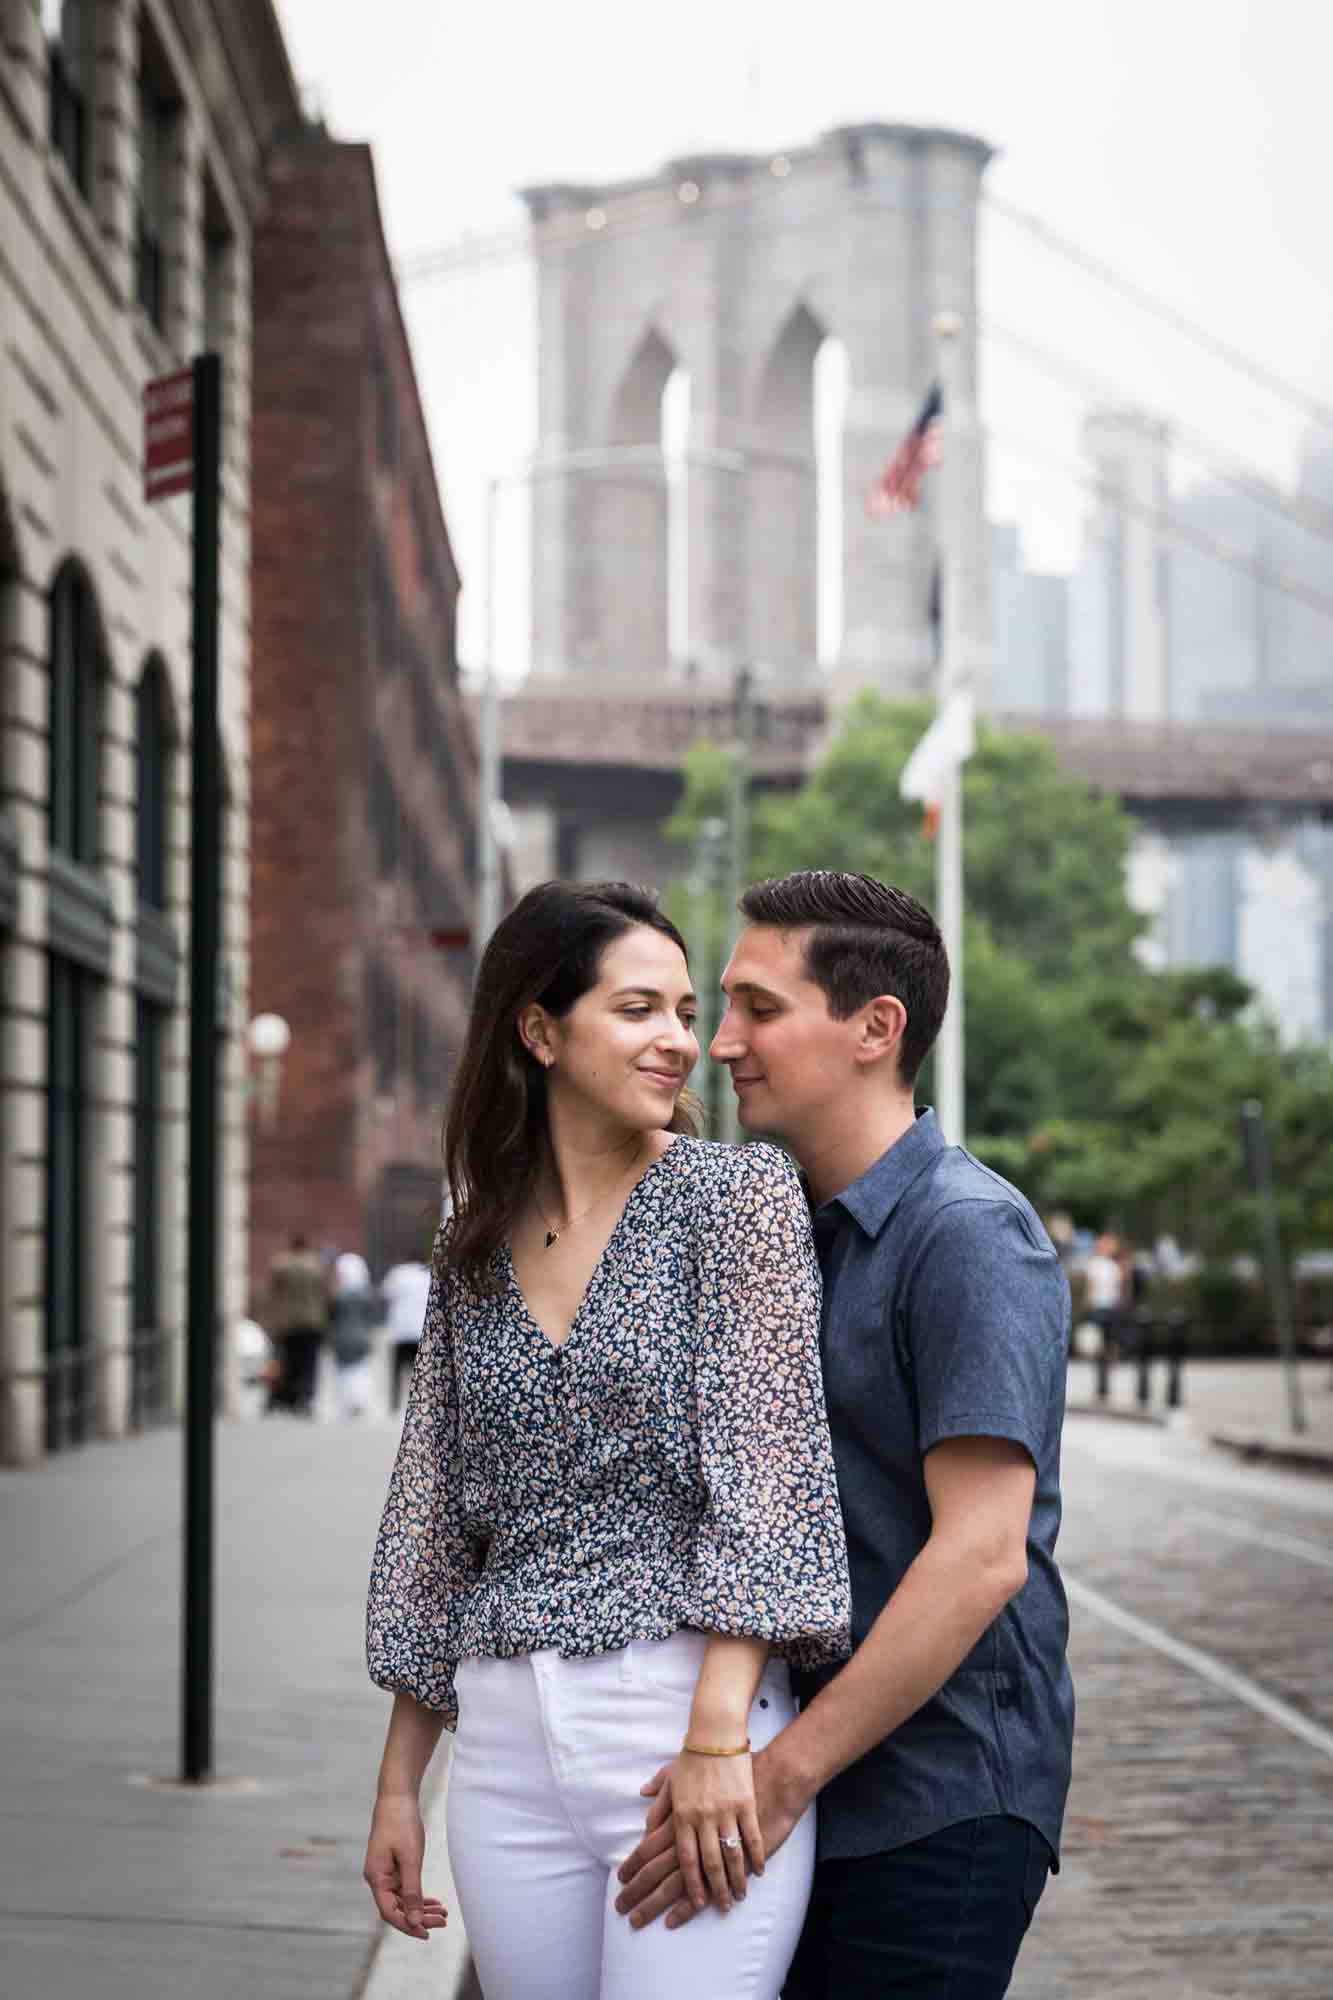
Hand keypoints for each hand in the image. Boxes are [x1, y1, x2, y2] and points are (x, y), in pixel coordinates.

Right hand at [363, 1795, 447, 1940]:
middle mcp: (377, 1878)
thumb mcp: (410, 1858)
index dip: (408, 1926)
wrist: (397, 1796)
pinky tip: (433, 1901)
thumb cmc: (401, 1824)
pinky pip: (405, 1888)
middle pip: (397, 1908)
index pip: (390, 1912)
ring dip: (421, 1908)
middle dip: (419, 1917)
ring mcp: (384, 1872)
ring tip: (442, 1914)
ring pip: (402, 1899)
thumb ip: (412, 1891)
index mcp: (376, 1878)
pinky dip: (418, 1895)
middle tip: (442, 1922)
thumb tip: (414, 1920)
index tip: (427, 1933)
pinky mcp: (392, 1865)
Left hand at [665, 1742, 763, 1916]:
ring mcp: (725, 1811)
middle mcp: (702, 1817)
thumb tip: (644, 1826)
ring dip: (736, 1880)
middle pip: (708, 1863)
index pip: (685, 1858)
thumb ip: (658, 1806)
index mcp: (682, 1814)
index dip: (690, 1884)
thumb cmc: (692, 1757)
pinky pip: (751, 1837)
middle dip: (714, 1890)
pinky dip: (755, 1857)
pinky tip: (758, 1872)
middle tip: (721, 1907)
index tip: (695, 1902)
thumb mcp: (669, 1780)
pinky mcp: (745, 1803)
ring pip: (731, 1854)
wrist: (717, 1733)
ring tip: (740, 1895)